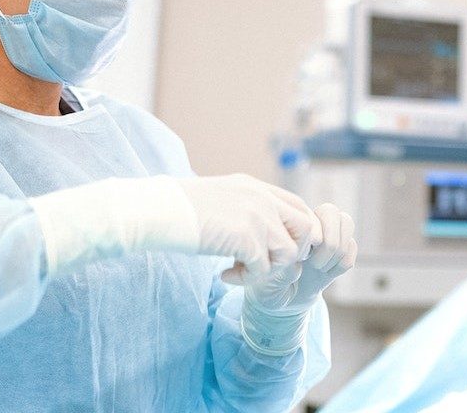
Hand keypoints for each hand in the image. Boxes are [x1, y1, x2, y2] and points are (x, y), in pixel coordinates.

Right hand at [177, 174, 320, 284]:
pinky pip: (263, 270)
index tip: (275, 249)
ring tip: (240, 269)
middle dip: (291, 252)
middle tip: (265, 262)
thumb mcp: (222, 198)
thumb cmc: (181, 209)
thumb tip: (262, 232)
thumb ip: (246, 208)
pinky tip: (225, 274)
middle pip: (307, 229)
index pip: (300, 207)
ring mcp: (257, 216)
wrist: (160, 210)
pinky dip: (245, 279)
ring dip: (267, 269)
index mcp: (257, 187)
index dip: (296, 232)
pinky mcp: (247, 237)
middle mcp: (263, 198)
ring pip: (289, 253)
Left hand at [239, 203, 356, 354]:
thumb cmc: (266, 287)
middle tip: (314, 263)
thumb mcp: (265, 281)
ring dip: (337, 251)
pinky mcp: (338, 253)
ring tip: (320, 268)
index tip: (301, 259)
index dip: (313, 238)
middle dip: (330, 242)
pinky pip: (353, 248)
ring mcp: (326, 237)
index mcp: (288, 225)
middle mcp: (308, 225)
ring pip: (347, 223)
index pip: (311, 214)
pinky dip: (342, 264)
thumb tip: (299, 265)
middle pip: (333, 212)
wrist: (279, 303)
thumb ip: (281, 271)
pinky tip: (327, 274)